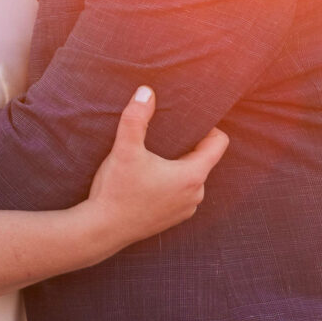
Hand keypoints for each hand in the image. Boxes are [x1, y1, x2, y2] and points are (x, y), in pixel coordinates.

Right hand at [84, 87, 228, 255]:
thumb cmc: (116, 190)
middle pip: (204, 159)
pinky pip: (181, 193)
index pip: (219, 143)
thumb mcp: (125, 150)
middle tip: (165, 136)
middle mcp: (196, 194)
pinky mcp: (173, 219)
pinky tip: (149, 181)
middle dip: (188, 146)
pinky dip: (171, 184)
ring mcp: (186, 209)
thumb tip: (146, 91)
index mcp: (192, 175)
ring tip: (155, 159)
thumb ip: (136, 118)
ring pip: (192, 177)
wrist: (102, 230)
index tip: (188, 121)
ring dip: (179, 166)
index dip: (208, 127)